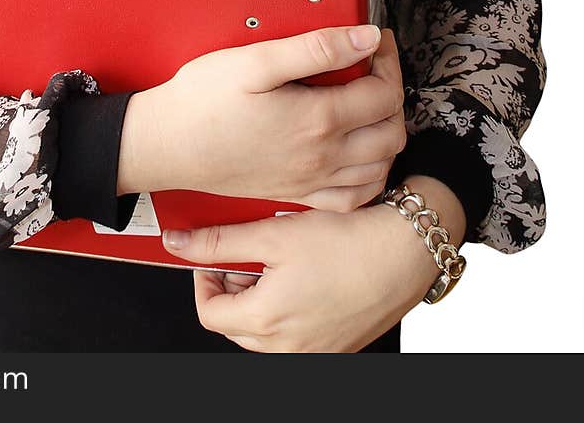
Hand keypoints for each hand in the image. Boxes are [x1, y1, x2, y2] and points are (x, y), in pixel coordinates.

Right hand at [136, 26, 404, 207]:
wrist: (166, 145)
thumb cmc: (203, 100)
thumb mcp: (257, 61)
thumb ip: (316, 48)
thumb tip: (366, 38)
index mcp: (318, 120)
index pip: (384, 93)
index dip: (389, 61)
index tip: (377, 40)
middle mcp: (323, 157)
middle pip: (391, 131)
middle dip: (394, 93)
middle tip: (374, 66)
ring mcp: (312, 181)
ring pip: (381, 166)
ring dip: (387, 132)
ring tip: (369, 102)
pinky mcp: (296, 195)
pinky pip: (354, 198)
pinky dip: (371, 176)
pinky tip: (361, 154)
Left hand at [162, 204, 433, 352]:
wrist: (404, 253)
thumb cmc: (348, 242)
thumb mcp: (273, 232)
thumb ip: (219, 240)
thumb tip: (178, 243)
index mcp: (266, 321)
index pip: (209, 313)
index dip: (205, 279)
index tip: (216, 257)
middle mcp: (288, 347)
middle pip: (235, 325)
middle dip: (234, 288)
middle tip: (250, 254)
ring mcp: (314, 352)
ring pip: (264, 332)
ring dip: (261, 298)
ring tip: (281, 261)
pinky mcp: (336, 347)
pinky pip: (296, 335)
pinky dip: (290, 309)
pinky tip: (306, 275)